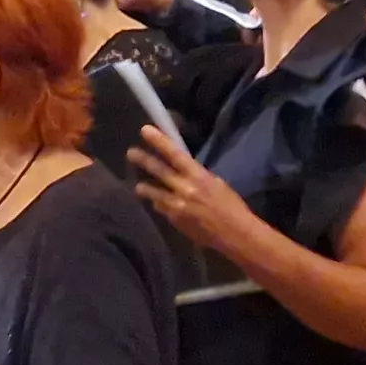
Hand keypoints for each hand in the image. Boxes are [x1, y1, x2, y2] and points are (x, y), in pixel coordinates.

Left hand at [129, 126, 254, 248]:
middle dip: (143, 160)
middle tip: (130, 152)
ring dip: (144, 188)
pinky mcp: (173, 220)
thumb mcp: (216, 184)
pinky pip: (161, 208)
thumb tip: (181, 172)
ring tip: (138, 186)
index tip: (145, 131)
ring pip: (154, 193)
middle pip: (159, 170)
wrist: (235, 234)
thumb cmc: (231, 207)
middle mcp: (185, 188)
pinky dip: (160, 204)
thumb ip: (196, 177)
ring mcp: (177, 205)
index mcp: (199, 176)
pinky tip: (158, 204)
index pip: (175, 154)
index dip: (159, 141)